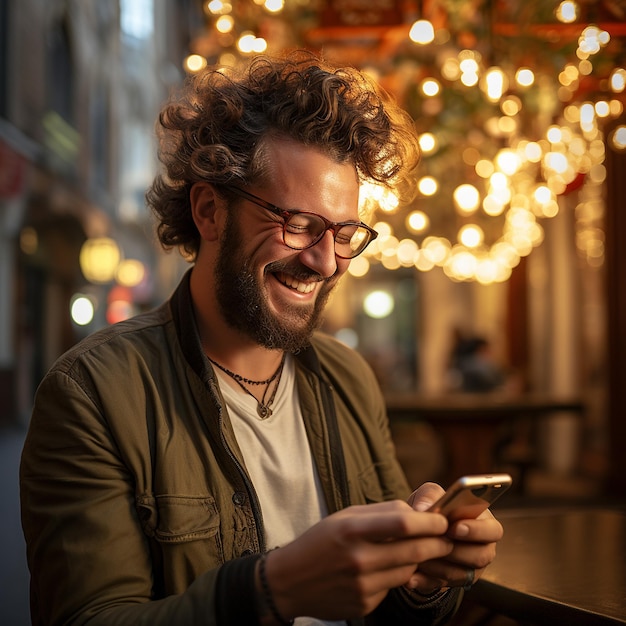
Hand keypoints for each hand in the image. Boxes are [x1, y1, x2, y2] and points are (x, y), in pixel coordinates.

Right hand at [261, 500, 452, 620]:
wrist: (289, 581)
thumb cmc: (319, 541)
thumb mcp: (343, 517)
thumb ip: (380, 512)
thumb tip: (416, 511)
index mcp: (351, 530)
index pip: (403, 523)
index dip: (429, 521)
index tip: (443, 519)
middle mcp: (358, 559)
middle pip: (414, 549)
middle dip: (437, 543)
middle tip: (447, 538)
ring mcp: (362, 585)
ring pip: (408, 570)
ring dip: (417, 560)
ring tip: (415, 550)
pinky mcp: (365, 605)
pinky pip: (392, 587)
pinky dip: (395, 576)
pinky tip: (382, 569)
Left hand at [405, 482, 503, 592]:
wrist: (419, 530)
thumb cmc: (433, 507)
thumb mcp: (430, 494)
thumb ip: (430, 495)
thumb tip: (423, 508)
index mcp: (484, 522)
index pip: (493, 530)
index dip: (476, 530)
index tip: (454, 527)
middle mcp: (483, 547)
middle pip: (481, 556)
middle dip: (456, 550)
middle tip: (436, 544)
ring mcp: (471, 567)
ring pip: (462, 573)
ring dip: (439, 565)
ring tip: (419, 556)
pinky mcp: (454, 582)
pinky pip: (443, 585)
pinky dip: (425, 580)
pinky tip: (411, 575)